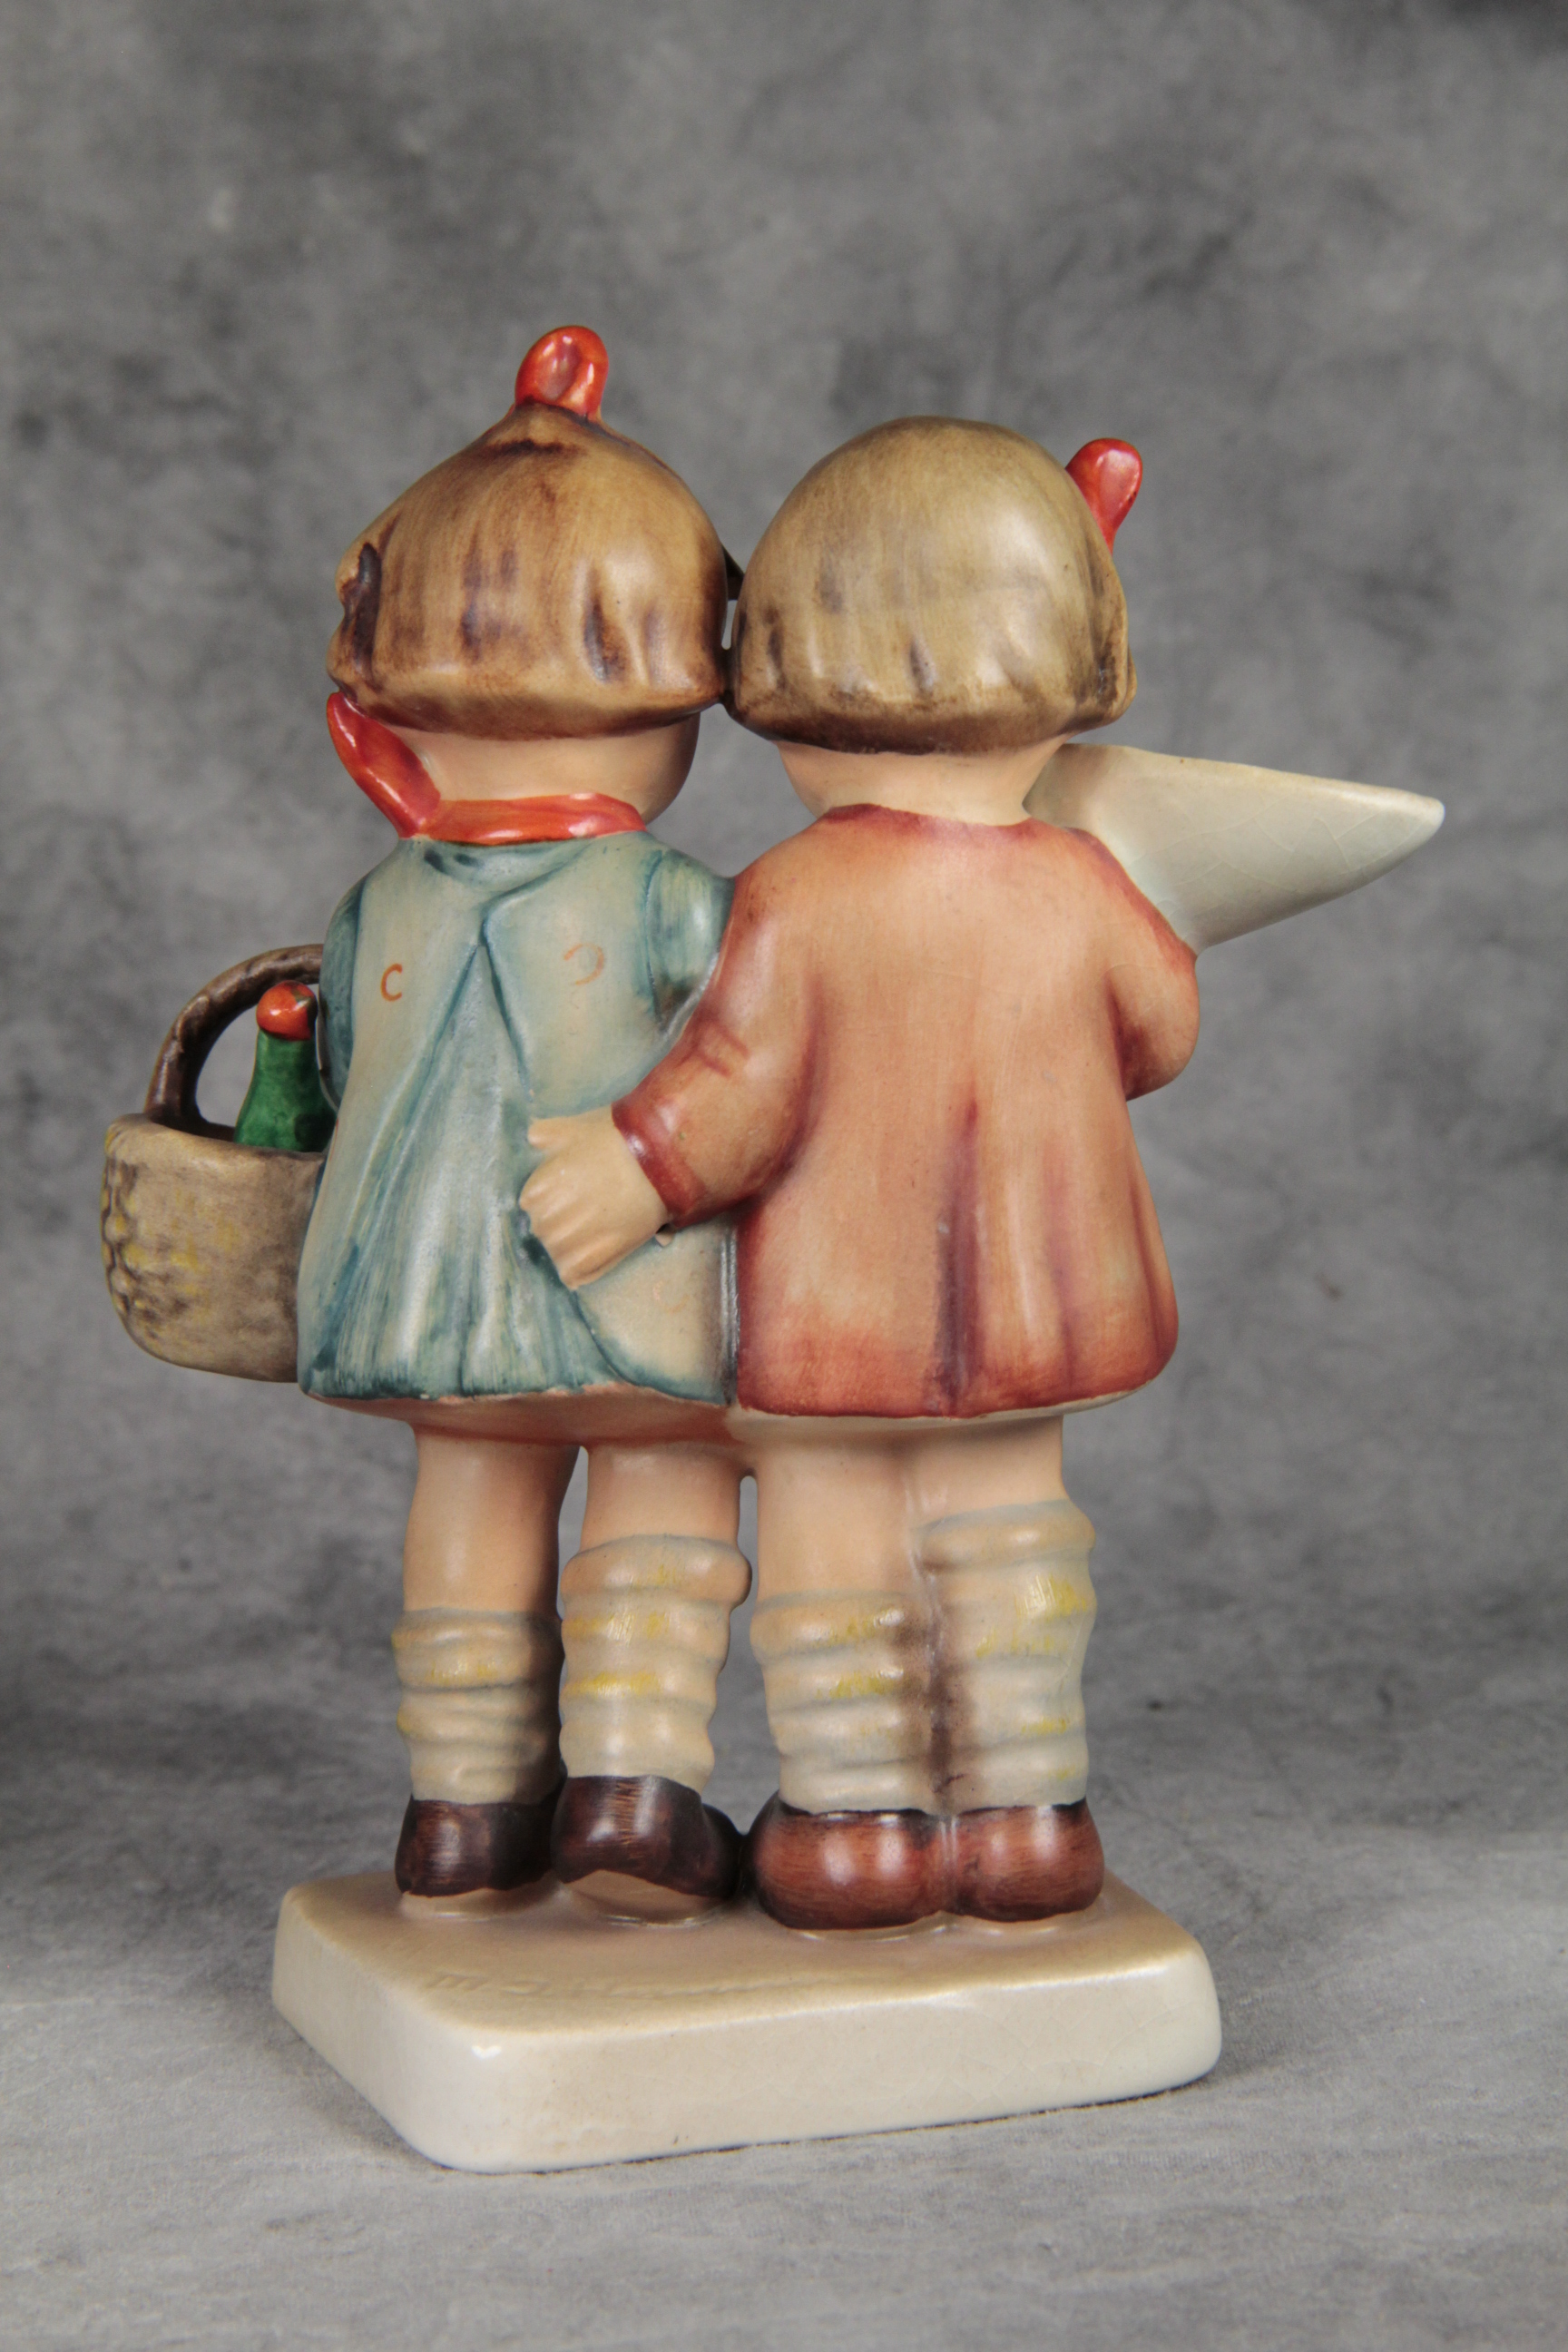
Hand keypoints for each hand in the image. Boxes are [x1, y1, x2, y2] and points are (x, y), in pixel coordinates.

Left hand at [520, 1107, 668, 1288]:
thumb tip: (533, 1140)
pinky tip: (599, 1250)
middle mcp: (546, 1219)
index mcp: (537, 1191)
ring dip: (573, 1248)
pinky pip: (574, 1275)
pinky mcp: (592, 1259)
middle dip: (563, 1224)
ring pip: (558, 1256)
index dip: (554, 1200)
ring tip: (597, 1231)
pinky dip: (583, 1268)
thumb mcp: (574, 1128)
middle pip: (544, 1232)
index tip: (575, 1194)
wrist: (657, 1160)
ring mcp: (568, 1242)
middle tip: (590, 1212)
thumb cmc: (615, 1140)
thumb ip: (546, 1133)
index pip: (532, 1206)